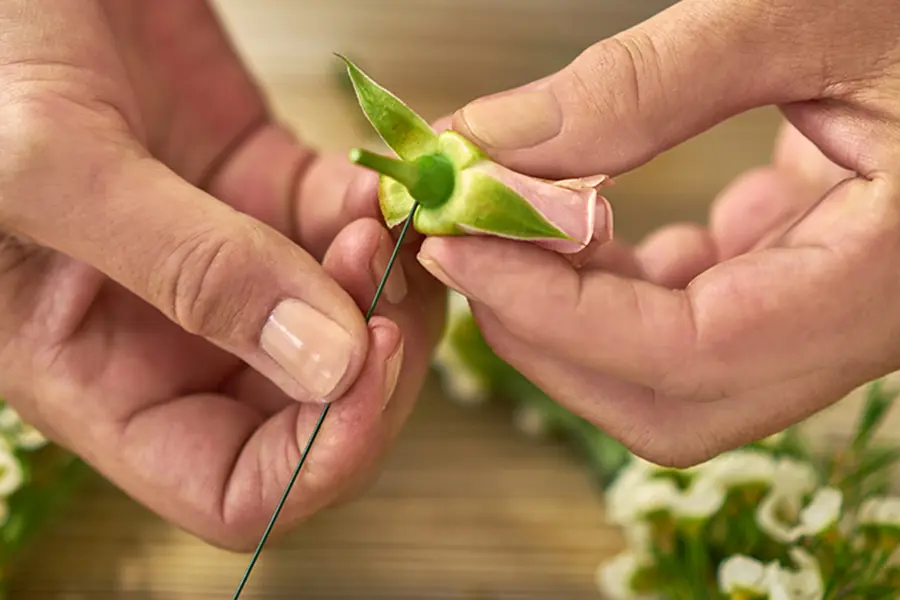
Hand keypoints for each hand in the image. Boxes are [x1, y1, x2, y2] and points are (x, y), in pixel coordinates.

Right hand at [0, 0, 443, 549]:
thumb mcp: (53, 167)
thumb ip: (189, 272)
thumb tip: (328, 365)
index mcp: (96, 371)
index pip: (229, 485)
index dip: (315, 456)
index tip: (367, 368)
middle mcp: (168, 332)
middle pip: (311, 412)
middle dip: (374, 366)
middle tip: (394, 290)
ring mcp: (227, 260)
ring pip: (347, 324)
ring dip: (389, 289)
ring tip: (387, 223)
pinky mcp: (264, 189)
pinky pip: (348, 232)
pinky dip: (380, 219)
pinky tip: (381, 187)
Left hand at [417, 0, 899, 466]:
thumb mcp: (816, 14)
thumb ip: (650, 83)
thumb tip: (498, 138)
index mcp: (886, 279)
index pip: (687, 353)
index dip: (557, 314)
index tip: (463, 248)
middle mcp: (856, 325)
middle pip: (667, 403)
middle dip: (549, 337)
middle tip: (473, 248)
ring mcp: (827, 315)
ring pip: (670, 375)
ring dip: (573, 313)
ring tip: (519, 222)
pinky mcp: (802, 287)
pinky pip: (691, 323)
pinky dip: (617, 285)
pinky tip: (593, 220)